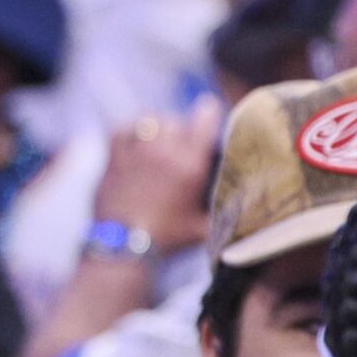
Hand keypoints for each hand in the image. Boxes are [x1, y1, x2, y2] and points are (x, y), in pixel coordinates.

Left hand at [91, 102, 219, 250]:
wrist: (125, 245)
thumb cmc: (168, 238)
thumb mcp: (204, 227)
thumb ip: (221, 211)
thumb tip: (242, 204)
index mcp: (190, 164)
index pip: (205, 118)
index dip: (209, 112)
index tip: (211, 111)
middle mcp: (163, 150)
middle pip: (176, 120)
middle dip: (183, 127)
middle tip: (185, 142)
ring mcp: (136, 150)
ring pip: (150, 120)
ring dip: (158, 126)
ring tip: (161, 139)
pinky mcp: (114, 156)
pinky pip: (123, 128)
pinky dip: (132, 130)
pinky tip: (136, 139)